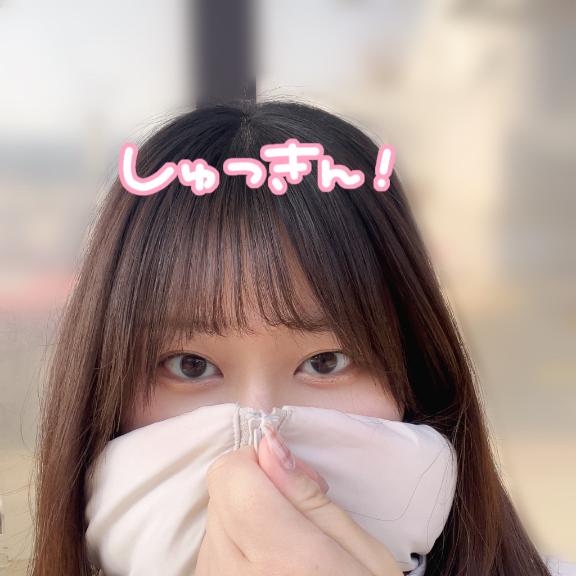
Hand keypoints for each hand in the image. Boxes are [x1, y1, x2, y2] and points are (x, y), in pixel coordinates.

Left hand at [195, 423, 402, 575]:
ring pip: (214, 517)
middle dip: (258, 488)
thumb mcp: (363, 555)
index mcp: (282, 560)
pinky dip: (236, 545)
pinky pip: (211, 547)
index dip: (259, 462)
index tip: (290, 478)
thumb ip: (307, 495)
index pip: (231, 474)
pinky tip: (268, 568)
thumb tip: (267, 443)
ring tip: (287, 550)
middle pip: (220, 491)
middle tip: (299, 519)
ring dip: (245, 518)